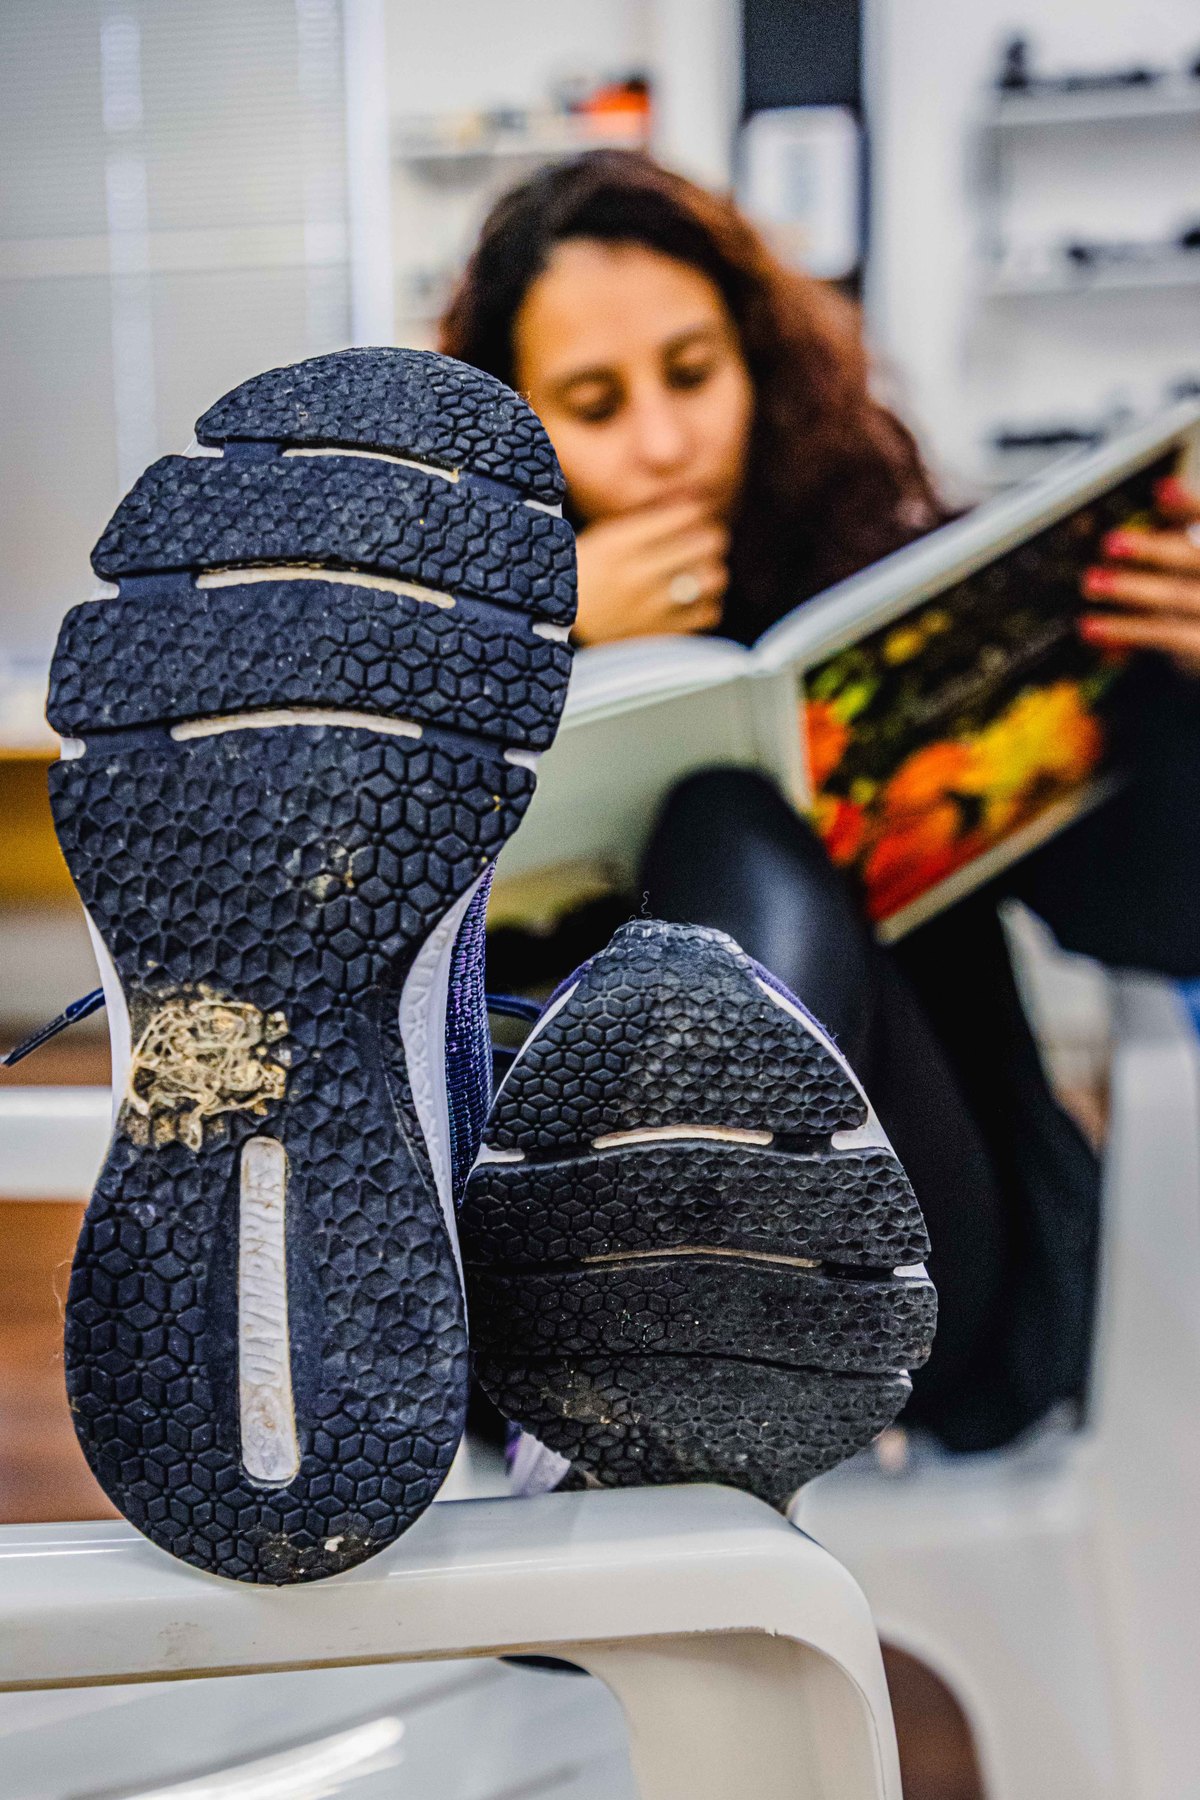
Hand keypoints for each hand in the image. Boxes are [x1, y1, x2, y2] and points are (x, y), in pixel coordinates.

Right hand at [572, 500, 728, 645]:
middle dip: (711, 538)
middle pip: (704, 544)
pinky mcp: (658, 633)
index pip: (682, 515)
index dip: (697, 510)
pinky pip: (706, 613)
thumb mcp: (605, 538)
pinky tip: (694, 601)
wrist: (558, 624)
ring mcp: (649, 606)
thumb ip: (645, 521)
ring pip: (711, 579)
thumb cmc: (585, 574)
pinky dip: (707, 604)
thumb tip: (690, 501)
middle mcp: (636, 574)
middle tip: (707, 542)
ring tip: (702, 573)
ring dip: (712, 572)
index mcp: (619, 544)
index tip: (697, 514)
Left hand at [1079, 475, 1199, 674]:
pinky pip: (1164, 635)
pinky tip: (1090, 626)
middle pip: (1195, 557)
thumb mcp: (1193, 559)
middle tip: (1111, 542)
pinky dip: (1125, 629)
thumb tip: (1158, 493)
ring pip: (1176, 595)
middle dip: (1154, 549)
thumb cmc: (1199, 594)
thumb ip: (1183, 533)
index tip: (1161, 489)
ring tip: (1091, 581)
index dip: (1190, 506)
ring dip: (1130, 587)